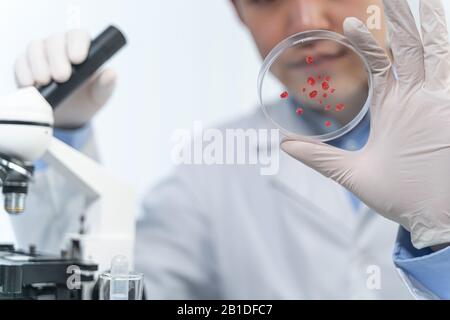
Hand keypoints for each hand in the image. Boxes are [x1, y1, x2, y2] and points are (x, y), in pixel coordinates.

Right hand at [15, 29, 116, 128]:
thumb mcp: (100, 95)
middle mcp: (61, 47)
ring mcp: (42, 55)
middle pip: (55, 41)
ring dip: (39, 64)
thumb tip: (111, 73)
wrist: (70, 115)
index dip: (77, 44)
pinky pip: (21, 62)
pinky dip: (24, 72)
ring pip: (36, 48)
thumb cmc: (87, 98)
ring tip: (45, 80)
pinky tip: (30, 83)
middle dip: (57, 58)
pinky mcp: (26, 66)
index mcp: (81, 48)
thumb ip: (106, 85)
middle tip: (62, 77)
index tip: (77, 59)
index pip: (78, 36)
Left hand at [282, 0, 449, 248]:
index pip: (381, 61)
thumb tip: (284, 145)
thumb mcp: (352, 173)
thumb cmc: (400, 198)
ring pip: (437, 49)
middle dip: (401, 18)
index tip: (347, 22)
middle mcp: (418, 96)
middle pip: (410, 46)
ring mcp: (440, 99)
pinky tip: (441, 25)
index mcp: (394, 104)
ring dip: (428, 23)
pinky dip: (448, 46)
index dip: (366, 40)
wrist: (434, 220)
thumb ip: (319, 157)